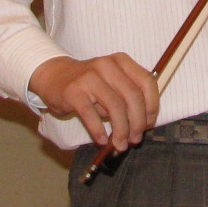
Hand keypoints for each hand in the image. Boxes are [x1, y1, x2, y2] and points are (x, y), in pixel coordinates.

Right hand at [28, 54, 158, 150]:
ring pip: (115, 106)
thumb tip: (142, 125)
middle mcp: (108, 66)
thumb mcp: (112, 81)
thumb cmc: (89, 83)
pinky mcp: (74, 91)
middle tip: (136, 139)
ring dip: (121, 130)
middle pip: (133, 96)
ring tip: (121, 144)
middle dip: (138, 122)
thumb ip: (127, 96)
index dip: (152, 106)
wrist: (54, 75)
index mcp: (122, 61)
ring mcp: (90, 77)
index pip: (147, 82)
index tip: (150, 124)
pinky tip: (102, 140)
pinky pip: (91, 114)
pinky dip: (98, 130)